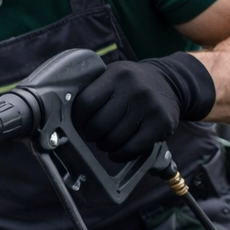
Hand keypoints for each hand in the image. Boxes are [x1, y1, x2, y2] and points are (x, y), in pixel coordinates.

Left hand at [71, 53, 215, 161]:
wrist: (170, 83)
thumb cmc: (131, 84)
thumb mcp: (112, 76)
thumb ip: (92, 90)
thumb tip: (59, 114)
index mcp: (116, 74)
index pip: (84, 104)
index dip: (77, 120)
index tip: (78, 124)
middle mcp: (134, 88)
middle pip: (97, 125)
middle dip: (90, 135)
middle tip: (93, 135)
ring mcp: (150, 106)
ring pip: (113, 139)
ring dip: (105, 146)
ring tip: (107, 141)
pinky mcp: (162, 124)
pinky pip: (131, 148)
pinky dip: (120, 155)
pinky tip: (118, 152)